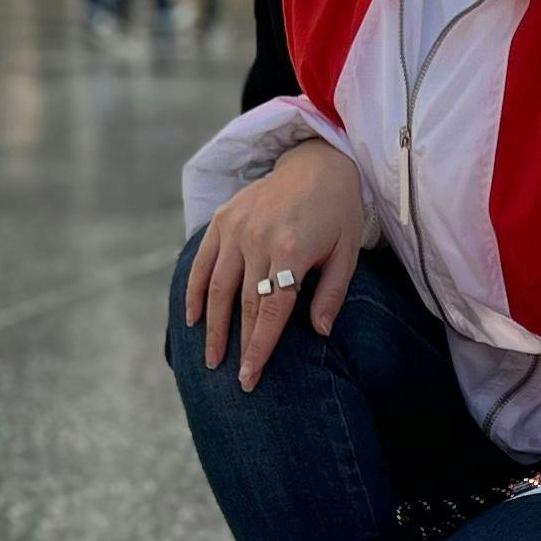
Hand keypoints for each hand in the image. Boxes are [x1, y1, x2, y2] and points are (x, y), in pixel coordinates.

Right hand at [184, 140, 367, 389]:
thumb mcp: (347, 252)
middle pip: (244, 303)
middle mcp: (259, 237)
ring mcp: (236, 227)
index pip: (273, 309)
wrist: (318, 162)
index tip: (251, 377)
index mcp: (292, 247)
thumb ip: (332, 293)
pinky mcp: (223, 219)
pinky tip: (193, 319)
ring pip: (218, 287)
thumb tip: (321, 333)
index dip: (260, 347)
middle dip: (237, 344)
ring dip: (212, 326)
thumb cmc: (338, 212)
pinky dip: (195, 291)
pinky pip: (203, 262)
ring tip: (210, 358)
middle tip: (233, 378)